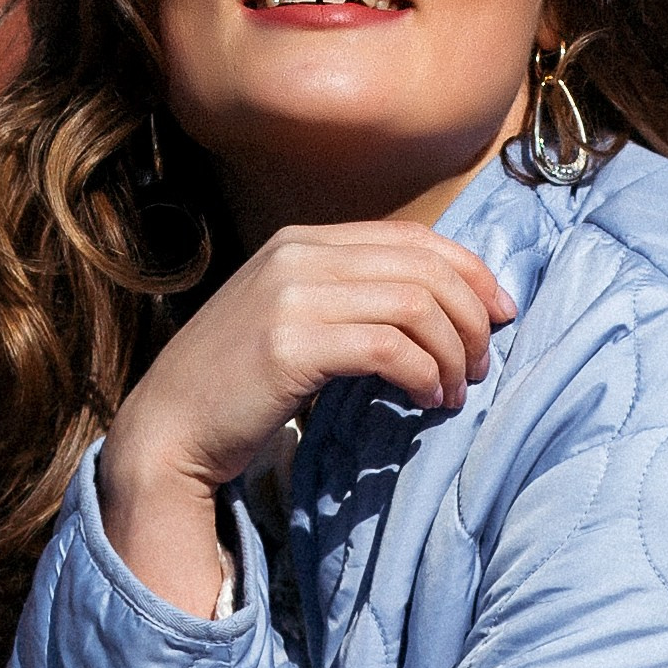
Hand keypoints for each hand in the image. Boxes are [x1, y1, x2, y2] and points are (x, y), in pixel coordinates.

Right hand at [95, 221, 514, 615]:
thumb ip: (348, 297)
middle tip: (480, 365)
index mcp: (303, 241)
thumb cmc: (236, 386)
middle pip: (424, 268)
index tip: (500, 314)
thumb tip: (437, 306)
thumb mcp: (292, 318)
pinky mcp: (289, 345)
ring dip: (452, 352)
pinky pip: (388, 347)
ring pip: (416, 305)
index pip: (413, 237)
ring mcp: (290, 297)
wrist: (167, 430)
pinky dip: (423, 374)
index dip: (471, 272)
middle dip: (471, 317)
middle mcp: (298, 256)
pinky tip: (427, 401)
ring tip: (453, 390)